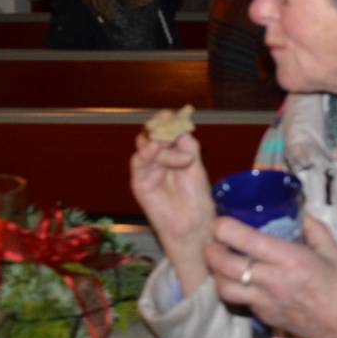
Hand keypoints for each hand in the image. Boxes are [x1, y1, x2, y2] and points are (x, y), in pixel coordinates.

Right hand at [129, 129, 214, 290]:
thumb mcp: (195, 166)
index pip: (164, 131)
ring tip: (166, 142)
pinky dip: (149, 155)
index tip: (172, 113)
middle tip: (167, 121)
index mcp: (172, 153)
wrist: (193, 225)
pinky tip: (158, 151)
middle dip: (158, 126)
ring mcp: (146, 171)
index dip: (166, 120)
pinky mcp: (139, 183)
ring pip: (144, 146)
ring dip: (156, 141)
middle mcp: (157, 159)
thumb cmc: (197, 198)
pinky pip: (139, 163)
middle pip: (150, 134)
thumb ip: (187, 146)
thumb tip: (180, 126)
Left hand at [206, 215, 336, 337]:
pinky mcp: (265, 317)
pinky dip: (232, 289)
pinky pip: (239, 301)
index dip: (224, 228)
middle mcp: (272, 280)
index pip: (244, 240)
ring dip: (216, 273)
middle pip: (224, 265)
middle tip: (213, 241)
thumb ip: (312, 227)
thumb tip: (297, 212)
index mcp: (289, 258)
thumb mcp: (332, 249)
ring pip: (223, 288)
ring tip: (220, 262)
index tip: (221, 221)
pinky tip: (240, 280)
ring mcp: (265, 302)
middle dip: (211, 250)